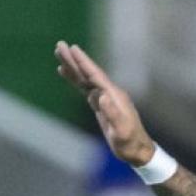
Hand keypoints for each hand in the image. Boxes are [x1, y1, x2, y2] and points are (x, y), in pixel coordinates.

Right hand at [54, 40, 156, 168]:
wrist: (137, 150)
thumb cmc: (130, 142)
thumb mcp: (121, 130)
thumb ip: (112, 113)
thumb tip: (100, 95)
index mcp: (114, 96)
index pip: (96, 75)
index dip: (84, 62)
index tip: (73, 48)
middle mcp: (109, 93)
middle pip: (88, 73)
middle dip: (74, 60)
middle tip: (59, 45)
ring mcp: (105, 98)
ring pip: (85, 79)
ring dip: (73, 67)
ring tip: (59, 54)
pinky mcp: (100, 105)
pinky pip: (85, 88)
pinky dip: (75, 80)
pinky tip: (67, 73)